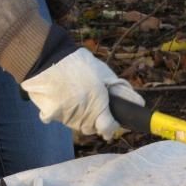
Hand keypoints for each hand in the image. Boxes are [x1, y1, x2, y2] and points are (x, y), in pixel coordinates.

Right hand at [21, 48, 144, 139]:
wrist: (46, 56)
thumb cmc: (79, 63)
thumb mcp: (105, 74)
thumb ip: (121, 90)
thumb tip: (139, 103)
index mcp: (98, 106)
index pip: (108, 128)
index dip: (110, 127)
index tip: (111, 124)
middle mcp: (82, 115)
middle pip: (91, 129)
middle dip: (94, 121)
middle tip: (92, 107)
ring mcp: (65, 116)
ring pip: (75, 125)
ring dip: (78, 117)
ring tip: (76, 99)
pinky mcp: (49, 114)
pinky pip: (57, 118)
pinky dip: (61, 112)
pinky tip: (61, 99)